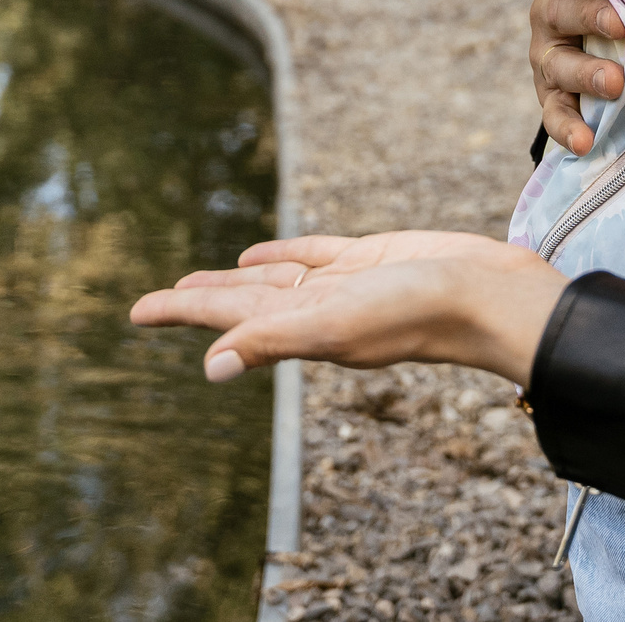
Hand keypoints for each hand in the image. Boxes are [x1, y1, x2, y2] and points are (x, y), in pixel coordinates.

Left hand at [130, 231, 567, 385]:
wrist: (488, 295)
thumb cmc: (417, 313)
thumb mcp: (336, 325)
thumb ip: (273, 339)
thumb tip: (211, 367)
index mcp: (302, 329)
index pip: (227, 319)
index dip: (181, 313)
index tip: (136, 312)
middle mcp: (318, 310)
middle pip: (243, 304)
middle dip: (198, 302)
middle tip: (153, 304)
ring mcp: (345, 285)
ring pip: (274, 282)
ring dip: (234, 282)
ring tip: (196, 284)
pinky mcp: (372, 258)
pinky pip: (315, 256)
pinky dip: (284, 255)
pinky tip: (260, 257)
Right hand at [529, 0, 624, 154]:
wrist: (618, 65)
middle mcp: (553, 14)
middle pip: (559, 10)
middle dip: (589, 17)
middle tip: (619, 26)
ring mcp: (549, 56)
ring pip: (557, 62)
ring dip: (585, 73)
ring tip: (613, 84)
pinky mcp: (552, 96)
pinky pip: (554, 113)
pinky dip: (567, 127)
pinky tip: (585, 141)